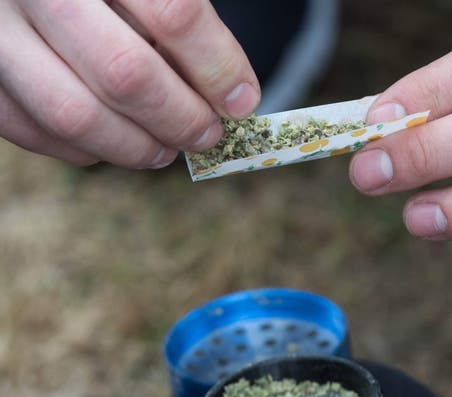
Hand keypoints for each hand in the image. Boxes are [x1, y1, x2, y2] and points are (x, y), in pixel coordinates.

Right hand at [0, 0, 259, 167]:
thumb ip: (179, 17)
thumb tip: (231, 94)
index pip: (175, 13)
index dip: (218, 66)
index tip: (242, 101)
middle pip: (126, 74)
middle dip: (182, 119)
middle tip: (208, 135)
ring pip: (76, 115)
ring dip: (136, 147)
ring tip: (168, 150)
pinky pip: (33, 130)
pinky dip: (85, 150)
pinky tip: (116, 142)